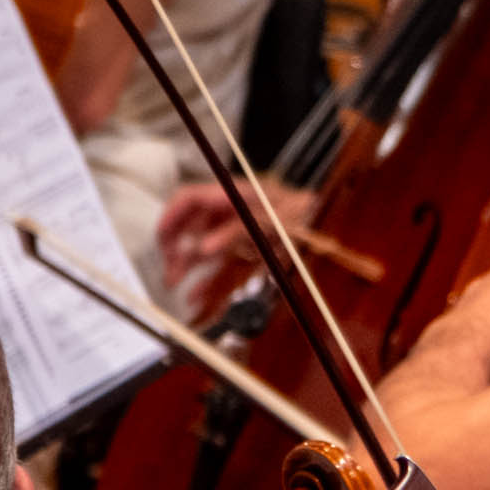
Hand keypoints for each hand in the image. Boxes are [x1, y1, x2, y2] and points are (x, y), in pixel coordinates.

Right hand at [156, 175, 313, 305]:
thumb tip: (202, 249)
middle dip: (176, 248)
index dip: (171, 217)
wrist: (328, 220)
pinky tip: (197, 295)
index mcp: (231, 194)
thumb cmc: (304, 213)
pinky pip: (219, 263)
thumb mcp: (271, 220)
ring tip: (175, 285)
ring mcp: (235, 229)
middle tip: (170, 273)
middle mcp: (228, 210)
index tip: (162, 241)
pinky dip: (207, 278)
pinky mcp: (244, 248)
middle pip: (190, 225)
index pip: (188, 199)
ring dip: (186, 265)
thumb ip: (235, 232)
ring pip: (201, 246)